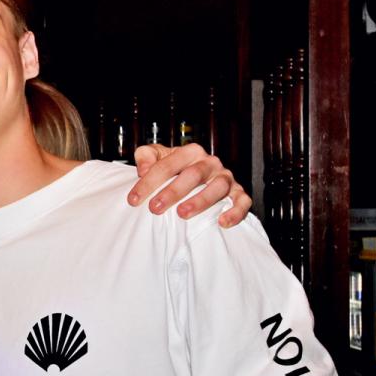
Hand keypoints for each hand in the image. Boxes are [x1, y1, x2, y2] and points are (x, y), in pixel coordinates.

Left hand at [127, 144, 250, 227]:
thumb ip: (146, 156)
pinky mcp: (238, 192)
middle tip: (155, 208)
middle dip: (173, 191)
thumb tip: (143, 169)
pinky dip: (235, 211)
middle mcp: (210, 163)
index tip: (133, 199)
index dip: (149, 182)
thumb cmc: (174, 168)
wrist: (195, 175)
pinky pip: (242, 201)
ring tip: (182, 214)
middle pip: (193, 174)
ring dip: (201, 201)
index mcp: (190, 152)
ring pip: (218, 186)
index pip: (168, 164)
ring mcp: (225, 177)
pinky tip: (222, 222)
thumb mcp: (157, 156)